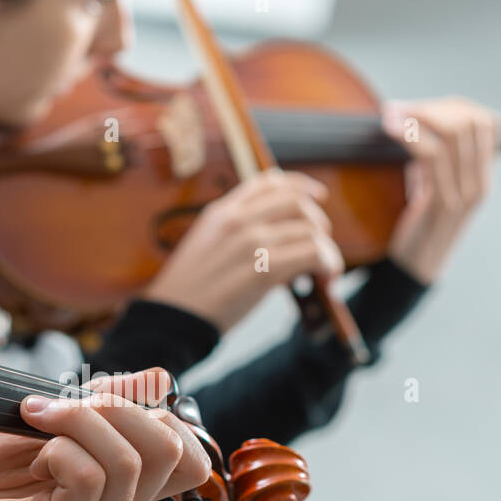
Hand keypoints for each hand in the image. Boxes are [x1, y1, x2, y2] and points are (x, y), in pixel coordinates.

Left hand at [0, 369, 210, 500]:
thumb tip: (159, 380)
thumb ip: (96, 408)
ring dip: (80, 420)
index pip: (188, 456)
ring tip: (34, 418)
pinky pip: (89, 477)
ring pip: (131, 460)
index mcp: (120, 496)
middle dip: (118, 405)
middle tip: (58, 403)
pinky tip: (31, 455)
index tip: (93, 392)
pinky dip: (60, 448)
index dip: (153, 408)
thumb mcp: (41, 428)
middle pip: (172, 450)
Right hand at [144, 169, 345, 331]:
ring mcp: (251, 243)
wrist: (173, 319)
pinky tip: (326, 280)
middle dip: (319, 223)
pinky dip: (328, 265)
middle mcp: (238, 220)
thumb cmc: (189, 292)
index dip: (301, 186)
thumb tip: (277, 237)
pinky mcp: (264, 269)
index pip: (270, 182)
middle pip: (298, 203)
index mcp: (221, 212)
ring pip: (311, 230)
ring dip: (328, 251)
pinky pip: (313, 254)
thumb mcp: (205, 246)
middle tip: (321, 247)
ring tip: (326, 271)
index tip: (318, 197)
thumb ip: (235, 233)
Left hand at [381, 96, 500, 282]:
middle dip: (431, 108)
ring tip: (389, 115)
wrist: (413, 270)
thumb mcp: (430, 185)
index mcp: (484, 176)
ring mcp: (467, 194)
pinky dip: (410, 136)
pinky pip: (432, 156)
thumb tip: (416, 120)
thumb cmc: (417, 227)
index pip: (486, 121)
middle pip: (470, 121)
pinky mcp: (444, 204)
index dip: (452, 106)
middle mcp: (482, 183)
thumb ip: (433, 157)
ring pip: (454, 133)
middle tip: (397, 109)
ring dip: (416, 116)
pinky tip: (391, 130)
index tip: (418, 107)